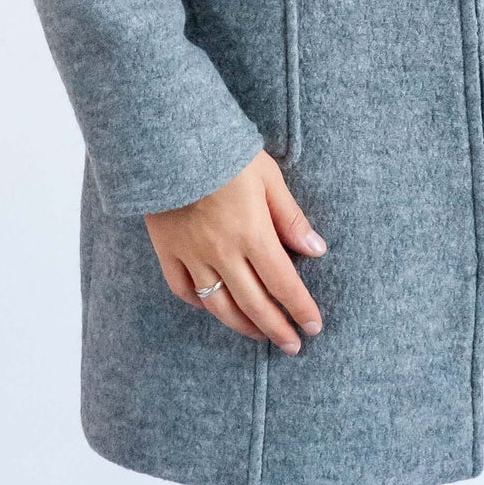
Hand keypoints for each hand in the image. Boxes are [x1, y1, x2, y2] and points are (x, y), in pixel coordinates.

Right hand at [144, 150, 326, 351]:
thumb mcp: (268, 176)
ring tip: (259, 335)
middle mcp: (222, 253)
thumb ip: (290, 217)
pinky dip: (201, 303)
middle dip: (276, 329)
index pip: (283, 283)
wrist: (170, 139)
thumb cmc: (225, 152)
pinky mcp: (166, 250)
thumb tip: (317, 249)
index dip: (301, 308)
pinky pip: (183, 290)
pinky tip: (215, 308)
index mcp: (252, 233)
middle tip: (292, 345)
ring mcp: (191, 255)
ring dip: (243, 326)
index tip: (314, 326)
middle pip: (254, 304)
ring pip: (219, 305)